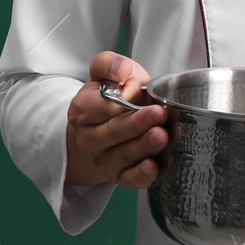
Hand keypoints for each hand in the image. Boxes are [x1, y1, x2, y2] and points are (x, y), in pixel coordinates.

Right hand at [65, 52, 169, 188]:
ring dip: (143, 147)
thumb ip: (111, 65)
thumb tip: (122, 73)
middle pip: (111, 133)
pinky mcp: (118, 175)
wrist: (109, 121)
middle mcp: (89, 137)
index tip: (137, 89)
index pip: (100, 106)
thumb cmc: (114, 94)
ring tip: (162, 136)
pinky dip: (142, 176)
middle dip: (136, 124)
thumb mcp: (108, 72)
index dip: (120, 99)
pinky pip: (128, 179)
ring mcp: (102, 158)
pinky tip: (155, 166)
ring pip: (122, 157)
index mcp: (82, 109)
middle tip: (158, 114)